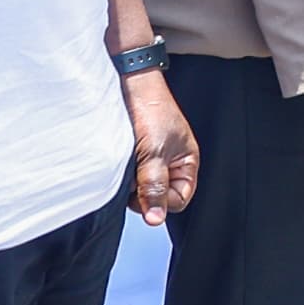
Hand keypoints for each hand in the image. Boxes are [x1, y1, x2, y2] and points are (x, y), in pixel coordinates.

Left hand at [126, 67, 199, 222]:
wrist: (128, 84)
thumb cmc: (151, 111)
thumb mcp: (154, 154)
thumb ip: (155, 187)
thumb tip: (156, 220)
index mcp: (186, 164)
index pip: (177, 201)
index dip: (160, 201)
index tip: (144, 191)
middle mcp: (168, 165)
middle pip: (156, 197)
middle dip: (141, 191)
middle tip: (134, 172)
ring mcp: (148, 161)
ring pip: (138, 188)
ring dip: (128, 181)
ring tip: (125, 160)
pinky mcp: (130, 156)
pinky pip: (125, 177)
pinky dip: (119, 172)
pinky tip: (117, 158)